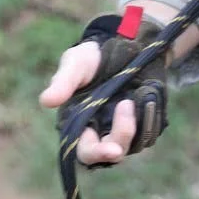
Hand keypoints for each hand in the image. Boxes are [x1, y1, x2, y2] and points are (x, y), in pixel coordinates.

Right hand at [40, 4, 189, 165]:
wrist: (120, 43)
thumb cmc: (90, 58)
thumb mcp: (75, 64)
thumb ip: (63, 83)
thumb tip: (46, 101)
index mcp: (81, 126)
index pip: (87, 152)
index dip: (98, 154)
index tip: (112, 149)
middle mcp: (104, 132)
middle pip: (114, 152)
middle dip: (122, 138)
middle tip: (126, 108)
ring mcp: (126, 128)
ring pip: (136, 142)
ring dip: (138, 123)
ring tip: (132, 95)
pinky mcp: (145, 120)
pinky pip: (152, 128)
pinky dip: (151, 116)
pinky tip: (146, 96)